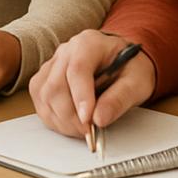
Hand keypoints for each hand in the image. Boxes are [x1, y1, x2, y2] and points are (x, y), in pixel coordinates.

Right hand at [29, 29, 156, 138]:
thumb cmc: (129, 68)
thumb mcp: (137, 82)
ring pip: (44, 95)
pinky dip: (53, 117)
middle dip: (71, 116)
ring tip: (82, 129)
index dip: (81, 97)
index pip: (77, 69)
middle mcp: (65, 51)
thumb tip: (100, 119)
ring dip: (61, 119)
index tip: (89, 121)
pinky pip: (40, 100)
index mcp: (89, 44)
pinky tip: (70, 123)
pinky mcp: (44, 79)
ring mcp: (52, 64)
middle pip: (56, 85)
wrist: (122, 61)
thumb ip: (120, 99)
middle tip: (90, 132)